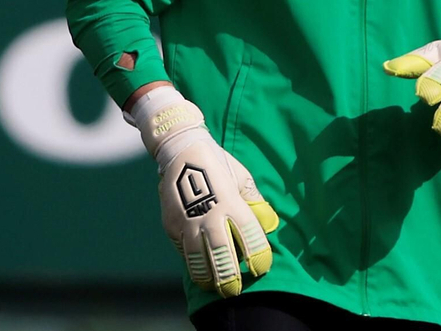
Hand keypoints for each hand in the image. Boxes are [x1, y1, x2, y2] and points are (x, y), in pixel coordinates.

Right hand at [127, 86, 277, 297]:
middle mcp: (209, 214)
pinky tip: (199, 268)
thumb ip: (255, 202)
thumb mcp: (242, 177)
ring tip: (214, 287)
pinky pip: (182, 250)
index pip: (249, 237)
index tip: (261, 267)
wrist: (179, 149)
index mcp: (231, 202)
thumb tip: (269, 224)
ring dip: (206, 276)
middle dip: (229, 277)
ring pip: (197, 259)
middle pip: (221, 255)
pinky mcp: (170, 224)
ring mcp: (187, 221)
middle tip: (234, 292)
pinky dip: (191, 261)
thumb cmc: (217, 164)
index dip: (257, 257)